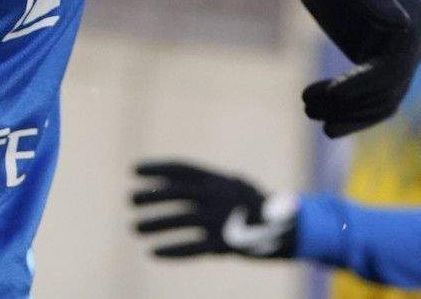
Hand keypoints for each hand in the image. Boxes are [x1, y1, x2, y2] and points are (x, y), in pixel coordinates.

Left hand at [131, 161, 297, 259]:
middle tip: (131, 199)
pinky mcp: (225, 244)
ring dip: (155, 223)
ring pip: (181, 220)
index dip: (157, 169)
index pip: (182, 169)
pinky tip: (154, 251)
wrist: (288, 229)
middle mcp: (218, 196)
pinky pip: (193, 248)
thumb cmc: (255, 205)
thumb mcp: (234, 185)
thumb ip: (208, 184)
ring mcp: (221, 220)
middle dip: (151, 195)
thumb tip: (170, 182)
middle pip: (178, 193)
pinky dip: (173, 250)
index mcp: (219, 179)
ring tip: (134, 226)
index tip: (134, 170)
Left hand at [275, 0, 420, 137]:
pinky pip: (377, 99)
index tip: (327, 95)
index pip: (395, 68)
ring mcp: (404, 53)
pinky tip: (328, 127)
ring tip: (310, 112)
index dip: (361, 86)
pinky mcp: (383, 62)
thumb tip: (400, 24)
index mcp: (415, 16)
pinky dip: (355, 115)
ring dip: (349, 114)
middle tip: (308, 107)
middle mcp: (418, 38)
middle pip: (390, 90)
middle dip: (350, 104)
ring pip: (384, 101)